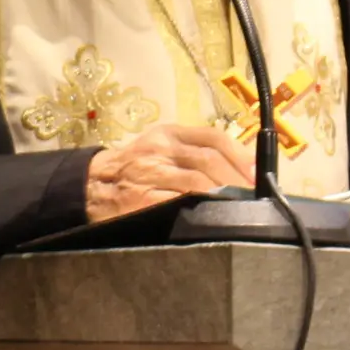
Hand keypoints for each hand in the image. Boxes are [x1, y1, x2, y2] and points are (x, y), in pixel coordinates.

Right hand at [86, 123, 252, 221]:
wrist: (92, 184)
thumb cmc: (135, 167)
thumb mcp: (162, 148)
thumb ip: (195, 152)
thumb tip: (244, 167)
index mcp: (168, 134)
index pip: (212, 137)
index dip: (240, 155)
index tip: (257, 174)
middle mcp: (160, 149)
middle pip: (208, 159)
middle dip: (236, 179)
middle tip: (253, 197)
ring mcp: (149, 174)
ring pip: (196, 181)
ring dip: (223, 195)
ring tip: (239, 207)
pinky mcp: (141, 200)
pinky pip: (177, 203)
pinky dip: (199, 209)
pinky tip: (213, 216)